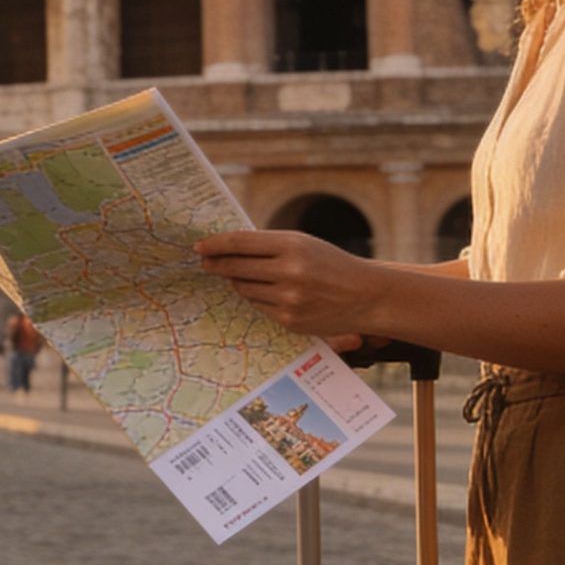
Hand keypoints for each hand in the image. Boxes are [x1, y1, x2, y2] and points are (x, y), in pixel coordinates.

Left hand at [195, 230, 383, 340]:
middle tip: (205, 261)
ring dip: (238, 282)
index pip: (241, 243)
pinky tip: (270, 292)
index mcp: (292, 246)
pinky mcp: (289, 321)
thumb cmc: (330, 264)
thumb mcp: (303, 244)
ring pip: (244, 289)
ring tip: (246, 275)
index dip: (216, 244)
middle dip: (217, 264)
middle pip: (236, 268)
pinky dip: (257, 298)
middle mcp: (289, 272)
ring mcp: (289, 300)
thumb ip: (268, 245)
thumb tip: (226, 249)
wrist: (365, 295)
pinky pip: (258, 306)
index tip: (199, 246)